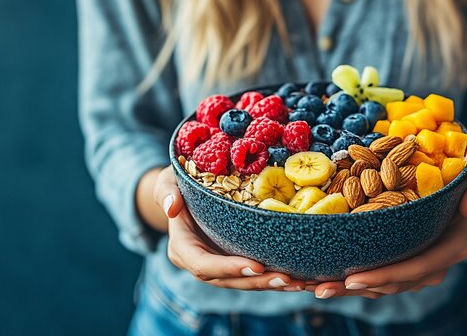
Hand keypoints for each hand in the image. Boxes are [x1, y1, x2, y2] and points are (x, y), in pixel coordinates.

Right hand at [153, 166, 305, 291]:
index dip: (228, 268)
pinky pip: (254, 275)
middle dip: (257, 282)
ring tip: (298, 283)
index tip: (255, 265)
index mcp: (182, 247)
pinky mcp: (235, 262)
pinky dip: (275, 277)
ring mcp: (219, 266)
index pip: (203, 265)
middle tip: (286, 278)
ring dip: (271, 284)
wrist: (185, 192)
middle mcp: (200, 262)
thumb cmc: (178, 182)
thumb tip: (172, 207)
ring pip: (244, 283)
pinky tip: (299, 279)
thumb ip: (166, 192)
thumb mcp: (167, 181)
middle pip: (228, 281)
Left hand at [310, 172, 466, 298]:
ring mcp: (413, 273)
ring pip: (377, 287)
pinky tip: (317, 280)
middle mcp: (431, 269)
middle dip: (355, 287)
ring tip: (312, 287)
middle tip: (322, 287)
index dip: (384, 276)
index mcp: (449, 251)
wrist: (459, 206)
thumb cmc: (460, 191)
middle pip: (390, 284)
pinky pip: (371, 279)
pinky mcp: (397, 270)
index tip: (354, 279)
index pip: (414, 268)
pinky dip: (345, 281)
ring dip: (344, 288)